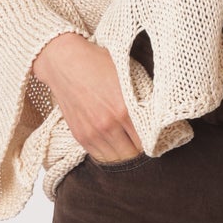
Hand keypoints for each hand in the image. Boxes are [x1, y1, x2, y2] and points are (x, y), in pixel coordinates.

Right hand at [32, 32, 144, 161]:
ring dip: (124, 153)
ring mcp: (92, 133)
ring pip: (116, 159)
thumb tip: (157, 118)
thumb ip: (143, 99)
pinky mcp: (80, 136)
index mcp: (123, 110)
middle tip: (142, 142)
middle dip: (139, 150)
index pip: (146, 141)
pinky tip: (112, 142)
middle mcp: (108, 125)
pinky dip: (108, 153)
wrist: (65, 63)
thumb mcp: (128, 76)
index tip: (155, 137)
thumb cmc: (99, 64)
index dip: (153, 141)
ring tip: (127, 143)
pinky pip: (99, 157)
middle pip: (132, 155)